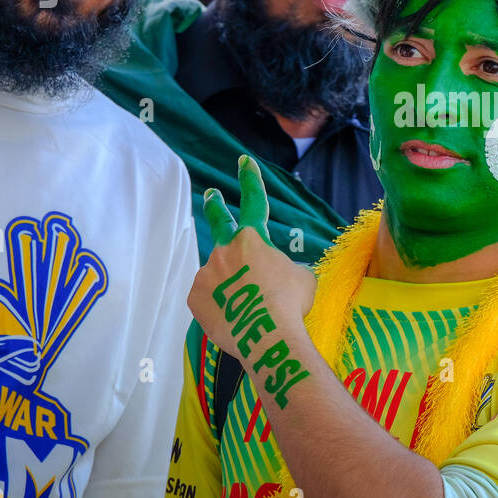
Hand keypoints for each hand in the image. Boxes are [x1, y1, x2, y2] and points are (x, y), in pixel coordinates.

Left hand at [187, 156, 316, 361]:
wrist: (268, 336)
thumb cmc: (291, 304)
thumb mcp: (301, 277)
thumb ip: (284, 266)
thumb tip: (276, 273)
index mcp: (253, 239)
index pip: (253, 201)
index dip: (249, 179)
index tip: (243, 161)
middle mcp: (225, 250)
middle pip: (218, 221)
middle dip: (215, 205)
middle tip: (211, 195)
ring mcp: (206, 274)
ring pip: (220, 276)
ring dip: (232, 286)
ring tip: (250, 308)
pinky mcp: (195, 298)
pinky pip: (210, 299)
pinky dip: (222, 306)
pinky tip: (235, 319)